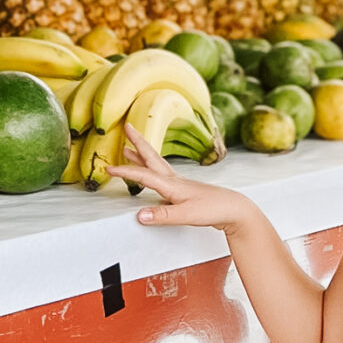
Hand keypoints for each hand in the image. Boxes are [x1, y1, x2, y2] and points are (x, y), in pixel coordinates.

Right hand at [111, 128, 258, 233]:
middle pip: (151, 157)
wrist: (234, 209)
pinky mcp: (184, 190)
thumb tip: (140, 215)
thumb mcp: (186, 215)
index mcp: (172, 185)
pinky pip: (161, 174)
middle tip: (126, 127)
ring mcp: (179, 183)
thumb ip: (163, 215)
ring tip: (128, 148)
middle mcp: (174, 180)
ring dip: (141, 155)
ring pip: (156, 164)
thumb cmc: (214, 210)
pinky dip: (151, 168)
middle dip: (138, 142)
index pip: (144, 176)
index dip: (125, 172)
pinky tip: (150, 173)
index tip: (108, 169)